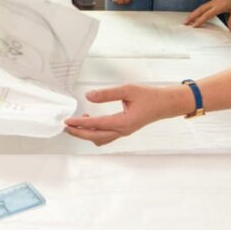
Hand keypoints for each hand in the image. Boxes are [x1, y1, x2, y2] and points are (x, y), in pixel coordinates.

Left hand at [64, 84, 186, 145]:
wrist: (165, 104)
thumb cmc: (149, 96)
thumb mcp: (128, 90)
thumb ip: (107, 93)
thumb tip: (88, 96)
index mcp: (124, 122)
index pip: (97, 124)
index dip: (80, 123)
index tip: (67, 121)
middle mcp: (123, 130)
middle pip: (95, 137)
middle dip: (78, 133)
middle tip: (65, 126)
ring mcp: (123, 132)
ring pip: (100, 139)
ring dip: (86, 134)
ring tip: (75, 124)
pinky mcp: (124, 130)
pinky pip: (105, 136)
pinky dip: (94, 132)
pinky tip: (89, 121)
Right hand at [185, 0, 230, 29]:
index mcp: (218, 6)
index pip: (206, 15)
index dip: (199, 21)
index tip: (193, 26)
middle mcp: (214, 3)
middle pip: (199, 10)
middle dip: (191, 16)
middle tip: (185, 22)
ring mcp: (213, 1)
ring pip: (201, 7)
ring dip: (194, 13)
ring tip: (188, 18)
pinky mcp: (215, 0)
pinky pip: (204, 6)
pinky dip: (199, 10)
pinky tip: (198, 13)